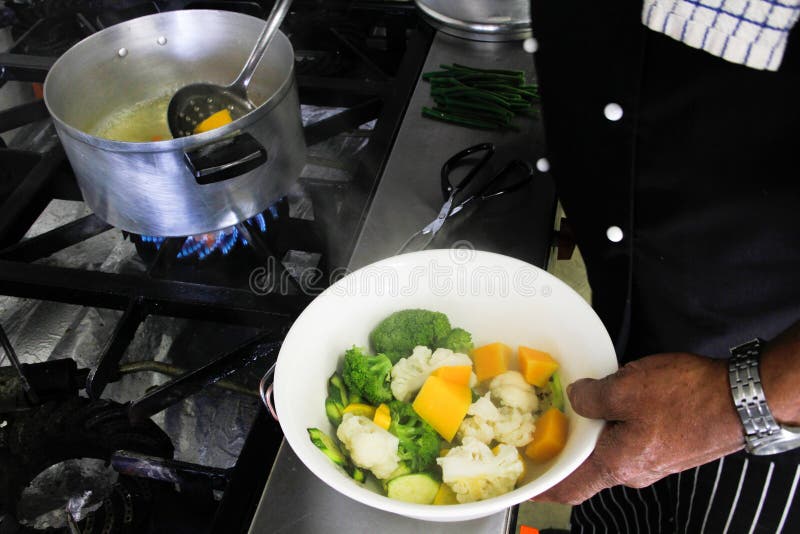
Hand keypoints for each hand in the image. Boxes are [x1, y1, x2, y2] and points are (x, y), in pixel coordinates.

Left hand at [535, 352, 744, 504]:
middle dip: (570, 449)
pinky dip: (616, 426)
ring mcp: (654, 462)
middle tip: (548, 426)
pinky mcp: (668, 448)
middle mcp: (634, 471)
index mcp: (617, 464)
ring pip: (611, 450)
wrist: (740, 399)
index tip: (528, 485)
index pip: (571, 489)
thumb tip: (576, 398)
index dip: (547, 488)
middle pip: (589, 467)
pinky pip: (631, 440)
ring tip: (581, 407)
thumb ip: (591, 397)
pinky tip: (615, 402)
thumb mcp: (625, 388)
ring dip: (595, 433)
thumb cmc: (685, 398)